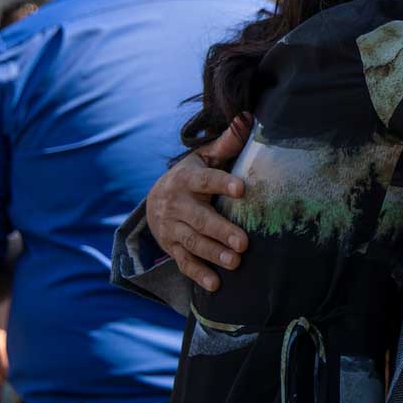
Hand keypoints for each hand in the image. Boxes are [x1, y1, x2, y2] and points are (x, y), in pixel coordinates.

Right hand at [147, 116, 251, 291]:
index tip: (242, 189)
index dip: (222, 184)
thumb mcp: (204, 157)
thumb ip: (226, 143)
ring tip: (235, 262)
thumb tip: (248, 118)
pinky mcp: (171, 247)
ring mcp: (172, 228)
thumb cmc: (191, 176)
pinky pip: (184, 261)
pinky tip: (215, 285)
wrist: (154, 200)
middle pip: (200, 219)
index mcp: (187, 179)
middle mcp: (177, 204)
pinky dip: (198, 273)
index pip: (205, 180)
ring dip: (213, 253)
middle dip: (221, 231)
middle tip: (244, 243)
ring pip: (193, 242)